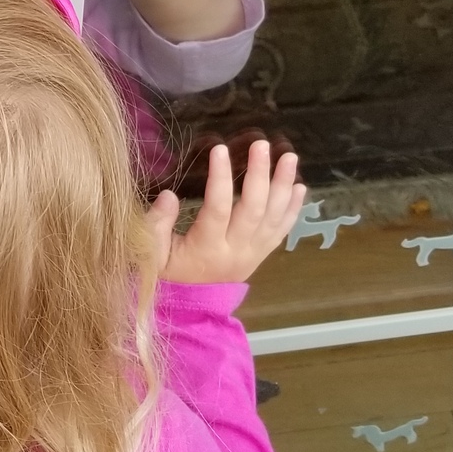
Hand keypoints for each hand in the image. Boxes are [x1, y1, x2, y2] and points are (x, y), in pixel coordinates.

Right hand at [148, 141, 305, 284]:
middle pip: (253, 209)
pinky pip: (282, 230)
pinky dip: (293, 208)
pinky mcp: (262, 254)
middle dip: (260, 174)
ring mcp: (253, 253)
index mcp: (207, 248)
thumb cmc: (170, 275)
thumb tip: (169, 195)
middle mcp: (236, 250)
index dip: (220, 178)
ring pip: (273, 217)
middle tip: (262, 144)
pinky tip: (300, 187)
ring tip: (289, 157)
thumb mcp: (152, 256)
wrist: (193, 306)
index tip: (220, 149)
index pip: (217, 208)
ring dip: (283, 185)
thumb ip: (156, 226)